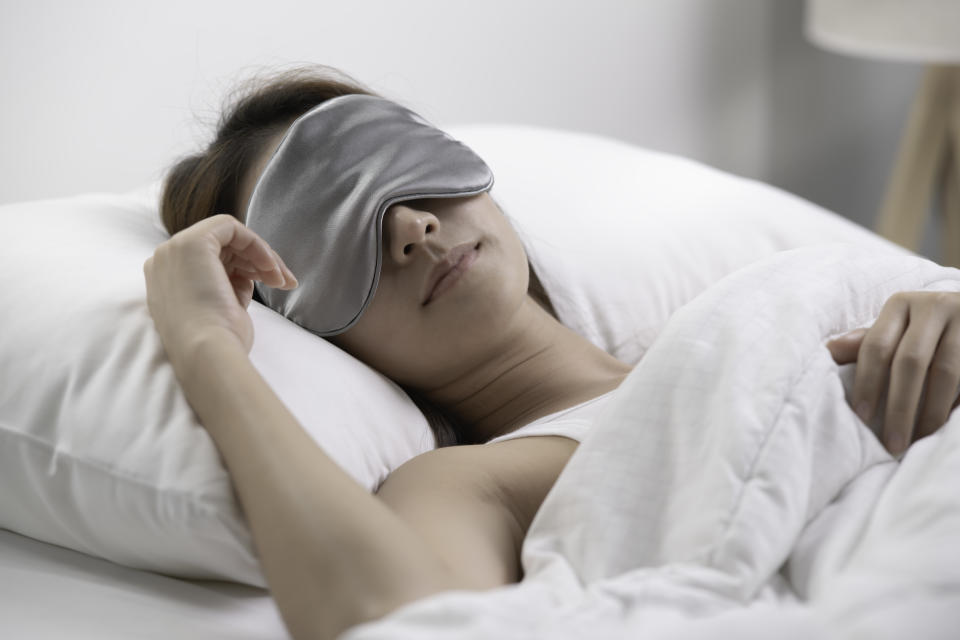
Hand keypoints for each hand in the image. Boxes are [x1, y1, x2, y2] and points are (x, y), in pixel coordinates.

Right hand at [143, 214, 296, 368]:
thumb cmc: (218, 342)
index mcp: (167, 280)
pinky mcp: (192, 242)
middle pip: (222, 247)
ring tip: (282, 281)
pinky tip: (271, 267)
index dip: (245, 268)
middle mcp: (165, 261)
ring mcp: (174, 250)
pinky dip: (256, 244)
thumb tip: (249, 274)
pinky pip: (230, 227)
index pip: (212, 261)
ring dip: (262, 256)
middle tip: (284, 281)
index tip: (271, 283)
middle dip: (258, 261)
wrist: (207, 353)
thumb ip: (228, 285)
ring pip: (229, 237)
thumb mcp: (223, 307)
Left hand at [827, 291, 959, 454]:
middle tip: (892, 442)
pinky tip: (944, 427)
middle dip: (899, 407)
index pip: (876, 346)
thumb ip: (867, 341)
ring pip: (947, 373)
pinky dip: (954, 405)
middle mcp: (934, 306)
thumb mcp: (896, 327)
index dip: (867, 383)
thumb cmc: (925, 327)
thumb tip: (828, 350)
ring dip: (931, 413)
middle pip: (910, 362)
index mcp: (901, 304)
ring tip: (919, 441)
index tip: (862, 418)